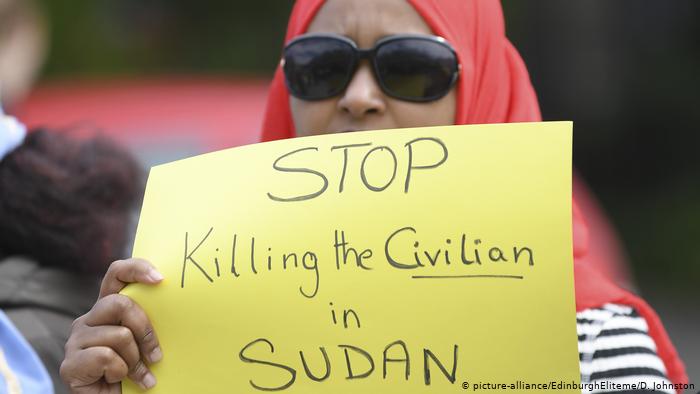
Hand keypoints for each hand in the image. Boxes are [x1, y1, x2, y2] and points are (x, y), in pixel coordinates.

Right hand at [60, 258, 163, 392]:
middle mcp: (88, 319)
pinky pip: (106, 357)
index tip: (160, 278)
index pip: (116, 274)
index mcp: (108, 309)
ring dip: (135, 360)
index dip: (136, 268)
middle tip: (156, 356)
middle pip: (121, 304)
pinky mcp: (70, 363)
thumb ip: (148, 323)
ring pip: (119, 335)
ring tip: (134, 374)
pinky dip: (120, 372)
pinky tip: (115, 380)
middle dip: (145, 330)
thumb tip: (177, 301)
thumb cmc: (134, 371)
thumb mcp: (145, 342)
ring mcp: (76, 340)